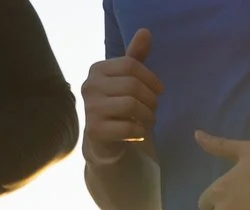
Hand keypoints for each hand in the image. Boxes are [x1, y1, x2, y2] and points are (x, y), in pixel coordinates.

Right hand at [83, 27, 162, 163]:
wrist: (103, 138)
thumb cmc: (118, 103)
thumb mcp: (127, 78)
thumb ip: (136, 56)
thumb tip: (145, 31)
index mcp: (97, 69)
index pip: (130, 65)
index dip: (151, 78)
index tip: (159, 90)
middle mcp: (90, 86)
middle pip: (132, 86)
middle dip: (151, 99)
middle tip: (154, 108)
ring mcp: (90, 108)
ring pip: (131, 105)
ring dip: (148, 115)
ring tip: (149, 120)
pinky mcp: (95, 130)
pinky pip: (128, 127)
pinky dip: (140, 131)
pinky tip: (139, 132)